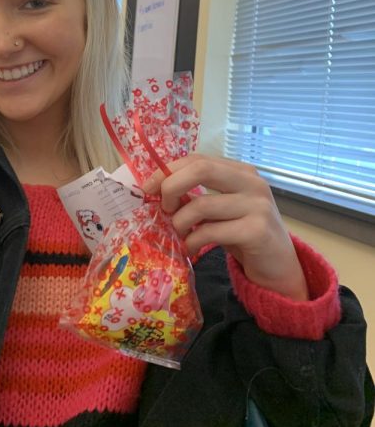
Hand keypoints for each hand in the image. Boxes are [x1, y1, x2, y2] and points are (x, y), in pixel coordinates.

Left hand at [144, 154, 308, 299]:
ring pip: (201, 204)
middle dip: (171, 187)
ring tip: (179, 235)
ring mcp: (257, 205)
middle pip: (201, 169)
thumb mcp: (220, 211)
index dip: (168, 170)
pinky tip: (191, 249)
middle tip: (164, 210)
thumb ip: (196, 196)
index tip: (148, 188)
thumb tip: (157, 192)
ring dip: (180, 223)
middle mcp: (252, 183)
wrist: (278, 267)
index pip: (198, 159)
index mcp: (241, 172)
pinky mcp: (257, 231)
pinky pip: (210, 231)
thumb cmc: (243, 235)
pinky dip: (192, 241)